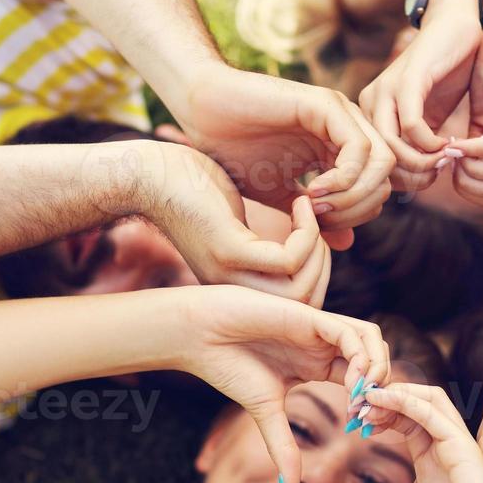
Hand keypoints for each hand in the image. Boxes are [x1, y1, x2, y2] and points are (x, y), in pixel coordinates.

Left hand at [141, 143, 331, 305]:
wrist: (151, 173)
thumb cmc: (199, 189)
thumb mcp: (248, 225)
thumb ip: (280, 242)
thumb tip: (332, 243)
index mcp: (238, 288)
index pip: (297, 309)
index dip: (319, 275)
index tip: (318, 234)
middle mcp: (233, 290)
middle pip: (304, 307)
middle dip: (325, 264)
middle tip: (320, 224)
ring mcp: (229, 273)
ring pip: (300, 289)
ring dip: (318, 249)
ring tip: (311, 214)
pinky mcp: (228, 250)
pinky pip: (288, 259)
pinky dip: (306, 231)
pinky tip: (300, 202)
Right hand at [176, 64, 394, 246]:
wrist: (201, 112)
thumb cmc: (234, 151)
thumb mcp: (280, 196)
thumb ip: (315, 218)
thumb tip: (348, 242)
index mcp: (340, 151)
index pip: (378, 190)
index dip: (355, 218)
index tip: (318, 229)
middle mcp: (348, 131)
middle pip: (388, 180)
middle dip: (358, 211)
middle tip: (320, 222)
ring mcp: (340, 115)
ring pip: (383, 164)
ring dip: (353, 196)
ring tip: (316, 208)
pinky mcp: (326, 105)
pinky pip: (360, 148)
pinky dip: (343, 178)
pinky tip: (312, 191)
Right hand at [179, 287, 391, 482]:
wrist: (199, 335)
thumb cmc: (227, 366)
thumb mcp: (265, 412)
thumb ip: (283, 445)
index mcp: (318, 364)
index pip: (361, 380)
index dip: (370, 404)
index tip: (364, 431)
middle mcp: (324, 345)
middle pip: (376, 357)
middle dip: (381, 387)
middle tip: (370, 417)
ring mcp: (320, 329)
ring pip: (372, 339)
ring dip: (378, 369)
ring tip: (363, 400)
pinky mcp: (312, 317)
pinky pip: (352, 333)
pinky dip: (360, 357)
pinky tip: (351, 384)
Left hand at [288, 383, 482, 482]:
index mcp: (432, 457)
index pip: (409, 417)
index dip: (381, 411)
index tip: (352, 416)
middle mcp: (448, 447)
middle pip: (420, 402)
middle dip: (387, 396)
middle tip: (356, 403)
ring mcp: (460, 446)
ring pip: (433, 399)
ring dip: (399, 392)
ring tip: (368, 397)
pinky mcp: (467, 451)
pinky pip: (439, 416)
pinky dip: (411, 402)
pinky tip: (384, 402)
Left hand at [359, 0, 482, 190]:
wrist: (457, 25)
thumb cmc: (448, 72)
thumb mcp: (433, 116)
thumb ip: (425, 144)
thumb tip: (425, 180)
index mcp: (373, 113)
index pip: (375, 164)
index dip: (405, 180)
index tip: (433, 177)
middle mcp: (371, 102)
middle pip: (379, 161)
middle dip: (413, 176)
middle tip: (440, 173)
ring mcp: (385, 89)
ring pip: (391, 147)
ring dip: (422, 162)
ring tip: (447, 159)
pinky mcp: (406, 79)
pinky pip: (410, 125)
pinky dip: (430, 143)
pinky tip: (449, 143)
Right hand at [447, 0, 482, 210]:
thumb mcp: (476, 115)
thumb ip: (470, 145)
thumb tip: (450, 174)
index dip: (472, 194)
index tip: (448, 177)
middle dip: (473, 188)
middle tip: (448, 169)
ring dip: (477, 169)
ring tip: (451, 154)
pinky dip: (481, 144)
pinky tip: (457, 140)